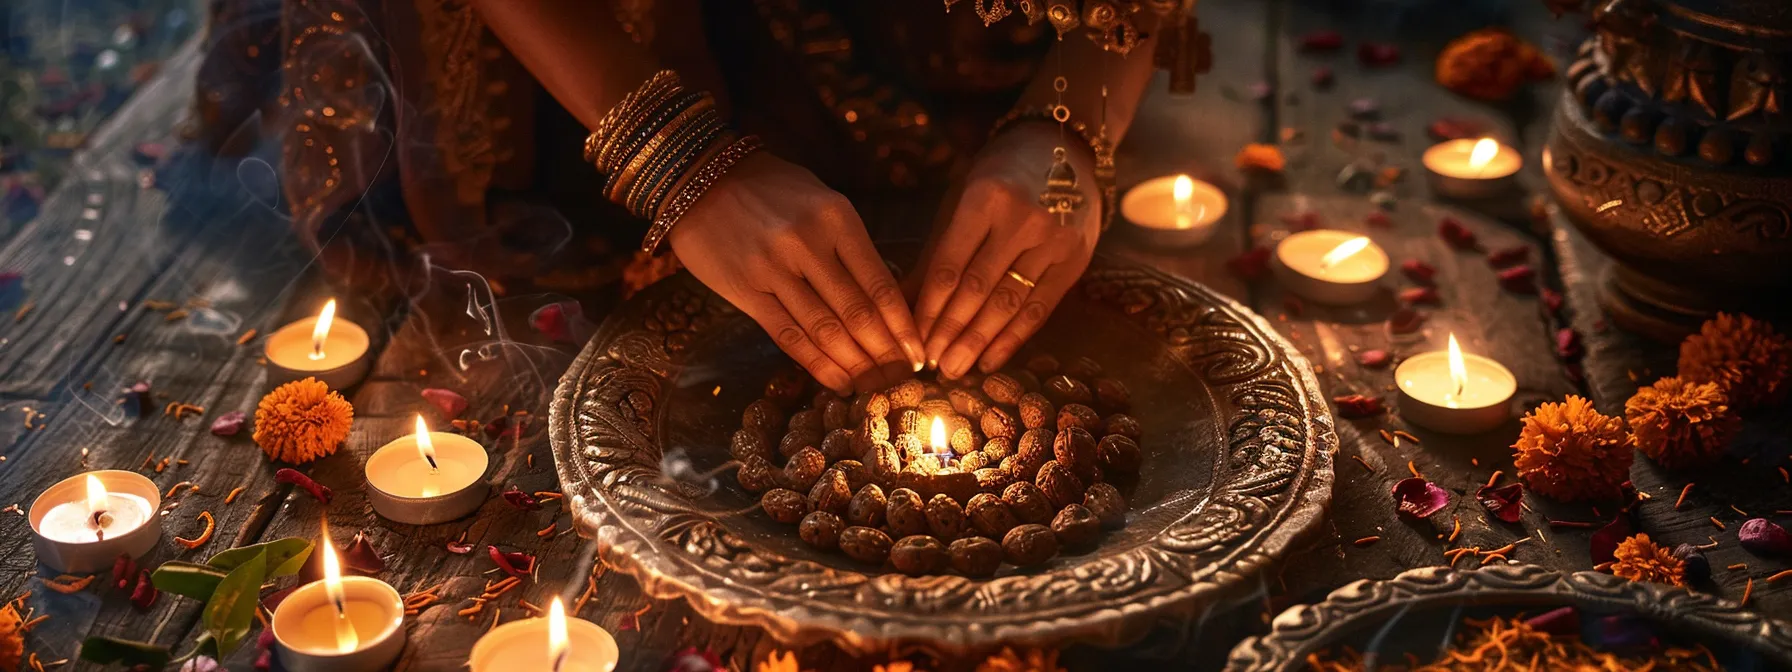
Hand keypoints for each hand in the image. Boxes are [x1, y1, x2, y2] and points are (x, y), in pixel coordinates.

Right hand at [670, 153, 923, 394]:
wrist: (699, 177)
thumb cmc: (771, 188)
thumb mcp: (821, 200)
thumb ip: (850, 244)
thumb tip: (886, 298)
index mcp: (836, 217)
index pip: (880, 284)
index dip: (903, 327)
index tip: (920, 353)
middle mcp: (807, 244)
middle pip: (857, 313)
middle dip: (885, 353)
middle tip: (904, 380)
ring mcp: (774, 270)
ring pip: (825, 331)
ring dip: (856, 365)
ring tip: (877, 387)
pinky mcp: (746, 291)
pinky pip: (788, 336)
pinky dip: (818, 365)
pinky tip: (839, 382)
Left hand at [914, 123, 1099, 378]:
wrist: (1063, 146)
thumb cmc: (999, 176)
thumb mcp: (961, 201)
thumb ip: (935, 253)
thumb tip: (900, 305)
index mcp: (985, 198)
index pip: (950, 265)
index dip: (929, 308)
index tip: (912, 340)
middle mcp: (1023, 218)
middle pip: (979, 289)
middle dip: (950, 332)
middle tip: (930, 365)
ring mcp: (1055, 240)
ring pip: (1009, 303)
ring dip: (978, 342)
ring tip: (955, 368)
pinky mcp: (1075, 260)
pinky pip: (1040, 308)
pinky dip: (1013, 339)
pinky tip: (990, 361)